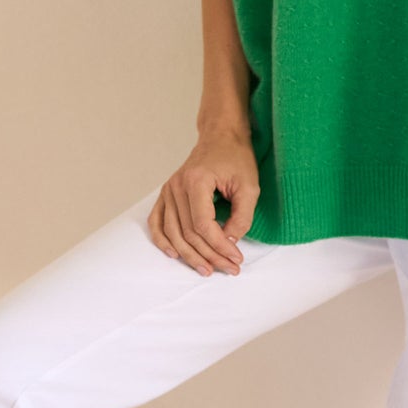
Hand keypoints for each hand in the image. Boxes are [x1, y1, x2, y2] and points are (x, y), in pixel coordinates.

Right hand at [146, 128, 259, 275]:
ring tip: (207, 270)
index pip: (203, 224)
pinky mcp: (166, 194)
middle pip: (188, 232)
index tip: (236, 258)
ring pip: (173, 232)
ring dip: (189, 255)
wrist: (220, 137)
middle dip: (209, 255)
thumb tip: (230, 242)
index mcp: (196, 181)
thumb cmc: (236, 158)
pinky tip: (174, 254)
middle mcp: (177, 186)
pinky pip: (157, 221)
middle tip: (229, 269)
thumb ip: (242, 216)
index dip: (219, 245)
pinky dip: (162, 240)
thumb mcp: (249, 186)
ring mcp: (168, 190)